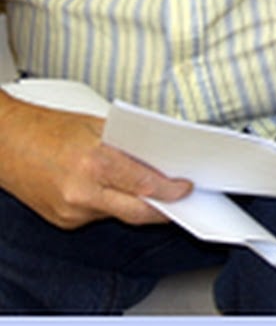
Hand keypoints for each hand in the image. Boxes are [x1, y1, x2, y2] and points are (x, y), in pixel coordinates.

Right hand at [0, 95, 191, 228]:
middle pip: (136, 211)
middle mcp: (83, 191)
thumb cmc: (49, 128)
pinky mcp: (64, 221)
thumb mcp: (98, 125)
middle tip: (180, 199)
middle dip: (162, 209)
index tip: (185, 188)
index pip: (144, 184)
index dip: (169, 190)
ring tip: (153, 190)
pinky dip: (111, 204)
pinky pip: (98, 215)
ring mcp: (72, 210)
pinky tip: (113, 190)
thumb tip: (159, 156)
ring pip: (117, 213)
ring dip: (136, 204)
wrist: (5, 143)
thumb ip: (128, 144)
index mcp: (95, 162)